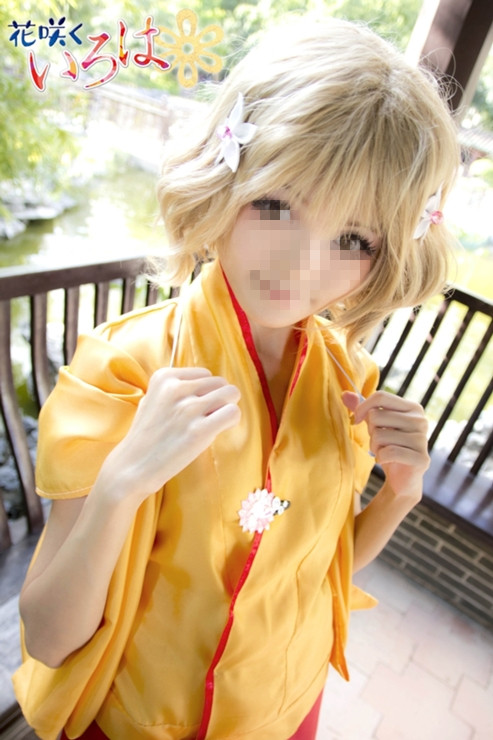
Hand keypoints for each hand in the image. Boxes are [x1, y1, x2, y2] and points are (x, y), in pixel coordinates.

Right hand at [104, 367, 240, 501]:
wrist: (134, 465)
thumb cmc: (147, 434)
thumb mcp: (153, 398)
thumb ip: (177, 387)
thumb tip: (209, 383)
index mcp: (164, 377)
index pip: (205, 374)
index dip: (204, 392)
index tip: (192, 408)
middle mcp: (176, 388)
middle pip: (220, 383)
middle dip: (218, 399)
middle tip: (203, 418)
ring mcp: (188, 409)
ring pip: (231, 394)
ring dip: (225, 409)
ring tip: (210, 423)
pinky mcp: (200, 430)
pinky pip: (233, 413)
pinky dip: (231, 421)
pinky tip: (218, 430)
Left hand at [342, 390, 428, 500]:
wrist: (402, 478)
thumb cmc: (389, 446)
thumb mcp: (375, 425)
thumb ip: (362, 408)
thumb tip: (345, 394)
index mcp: (412, 408)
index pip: (381, 396)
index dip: (362, 407)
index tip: (356, 419)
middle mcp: (420, 421)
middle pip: (376, 415)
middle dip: (370, 432)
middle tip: (379, 442)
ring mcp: (422, 440)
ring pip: (379, 435)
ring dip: (375, 446)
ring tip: (384, 452)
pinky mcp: (421, 458)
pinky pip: (388, 452)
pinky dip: (381, 458)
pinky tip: (387, 461)